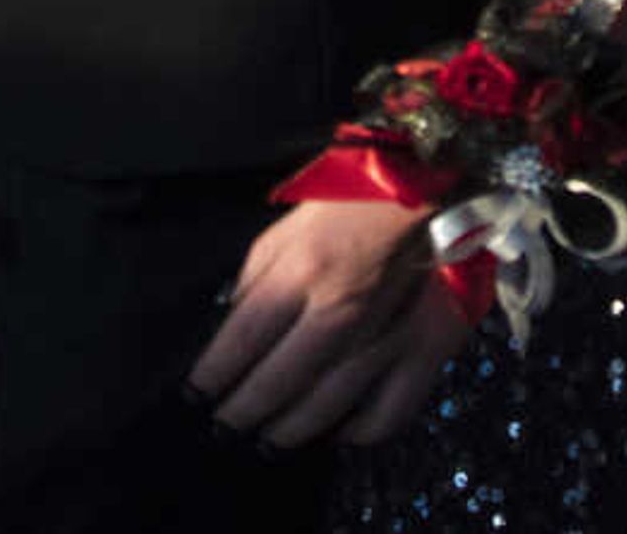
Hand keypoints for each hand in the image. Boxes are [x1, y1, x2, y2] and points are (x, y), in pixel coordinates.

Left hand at [186, 195, 470, 449]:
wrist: (430, 185)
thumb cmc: (351, 201)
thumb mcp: (286, 226)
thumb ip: (256, 278)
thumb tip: (233, 325)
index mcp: (300, 272)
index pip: (241, 341)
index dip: (212, 375)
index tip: (196, 393)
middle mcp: (338, 312)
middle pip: (277, 383)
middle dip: (242, 412)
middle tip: (224, 427)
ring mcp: (384, 336)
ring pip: (327, 406)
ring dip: (290, 430)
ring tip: (268, 440)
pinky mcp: (425, 349)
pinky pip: (389, 410)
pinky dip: (359, 433)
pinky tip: (339, 435)